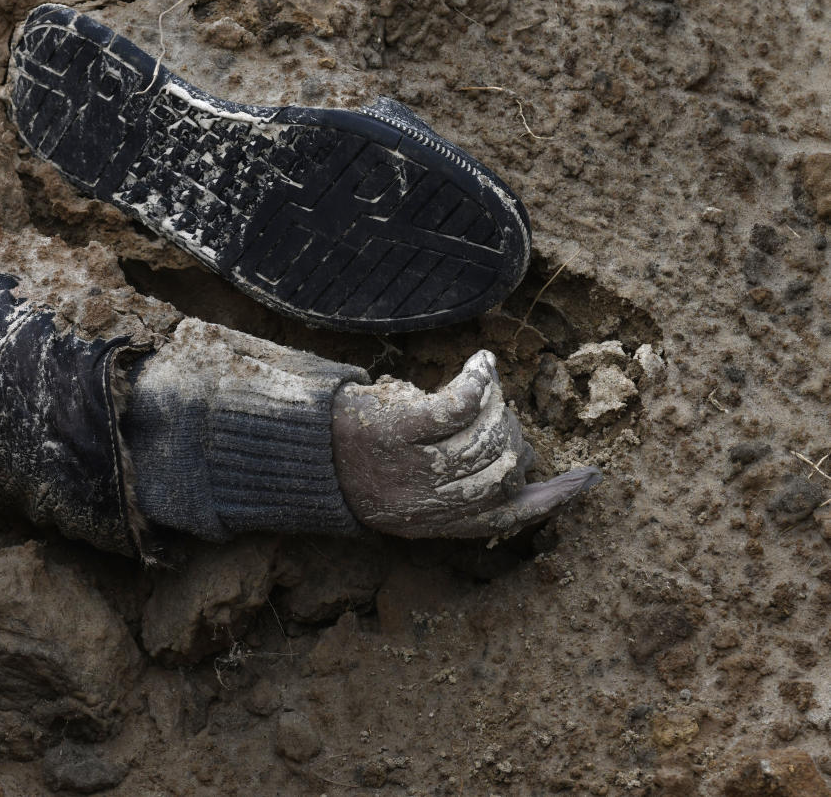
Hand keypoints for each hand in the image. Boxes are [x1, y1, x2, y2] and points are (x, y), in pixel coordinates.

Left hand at [331, 350, 600, 538]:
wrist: (298, 448)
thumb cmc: (358, 462)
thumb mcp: (410, 494)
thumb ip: (461, 490)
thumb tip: (526, 471)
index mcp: (433, 523)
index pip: (507, 516)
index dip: (553, 498)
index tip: (588, 477)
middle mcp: (427, 503)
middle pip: (503, 468)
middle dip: (511, 437)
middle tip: (498, 416)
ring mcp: (413, 466)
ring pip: (485, 435)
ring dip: (494, 407)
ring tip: (481, 392)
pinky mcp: (399, 429)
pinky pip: (460, 404)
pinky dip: (479, 380)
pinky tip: (482, 364)